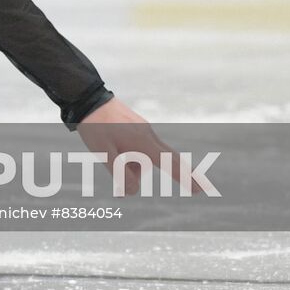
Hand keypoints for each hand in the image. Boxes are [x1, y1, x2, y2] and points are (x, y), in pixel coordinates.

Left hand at [76, 97, 203, 194]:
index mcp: (142, 142)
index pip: (169, 163)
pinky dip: (131, 156)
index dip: (185, 178)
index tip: (200, 189)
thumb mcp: (104, 154)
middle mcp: (148, 135)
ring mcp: (144, 129)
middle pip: (168, 159)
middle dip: (182, 173)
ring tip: (109, 155)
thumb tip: (132, 192)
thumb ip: (120, 174)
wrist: (88, 98)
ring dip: (134, 165)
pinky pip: (140, 147)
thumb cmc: (95, 127)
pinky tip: (114, 150)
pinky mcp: (138, 127)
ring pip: (145, 157)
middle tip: (201, 189)